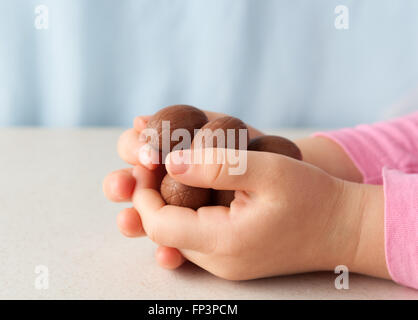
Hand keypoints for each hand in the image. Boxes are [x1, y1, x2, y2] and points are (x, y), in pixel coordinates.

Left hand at [132, 148, 388, 279]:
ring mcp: (225, 264)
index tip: (149, 161)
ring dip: (167, 203)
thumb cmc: (313, 196)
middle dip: (151, 196)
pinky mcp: (232, 258)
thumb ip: (217, 166)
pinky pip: (195, 237)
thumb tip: (171, 162)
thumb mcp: (268, 170)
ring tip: (173, 170)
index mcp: (224, 242)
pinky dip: (186, 212)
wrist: (344, 227)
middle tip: (156, 162)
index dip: (144, 192)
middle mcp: (219, 262)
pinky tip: (195, 188)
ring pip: (176, 235)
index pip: (158, 224)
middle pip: (163, 231)